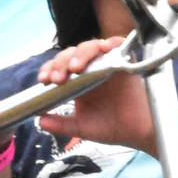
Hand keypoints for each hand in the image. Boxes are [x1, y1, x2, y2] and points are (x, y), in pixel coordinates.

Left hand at [33, 38, 154, 152]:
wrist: (138, 134)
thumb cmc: (113, 128)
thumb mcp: (81, 127)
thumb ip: (61, 124)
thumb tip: (39, 121)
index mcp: (79, 81)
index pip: (59, 67)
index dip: (49, 69)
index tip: (43, 80)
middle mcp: (91, 69)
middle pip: (71, 54)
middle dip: (60, 63)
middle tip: (57, 78)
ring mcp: (108, 63)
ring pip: (90, 46)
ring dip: (80, 54)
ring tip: (75, 68)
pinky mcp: (125, 61)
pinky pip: (118, 45)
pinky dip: (110, 43)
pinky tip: (103, 49)